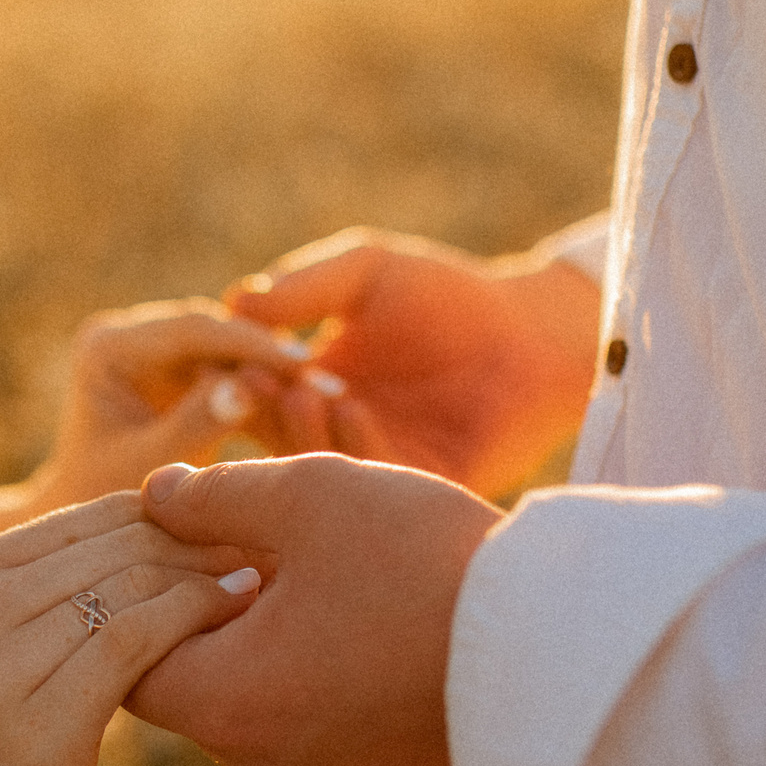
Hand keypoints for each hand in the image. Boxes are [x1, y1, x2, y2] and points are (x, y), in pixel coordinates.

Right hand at [0, 492, 262, 765]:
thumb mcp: (1, 654)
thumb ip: (55, 600)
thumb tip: (164, 547)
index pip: (96, 516)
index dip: (181, 516)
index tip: (245, 529)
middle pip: (119, 543)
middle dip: (206, 540)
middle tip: (278, 548)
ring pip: (130, 586)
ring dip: (209, 576)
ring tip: (265, 580)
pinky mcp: (37, 729)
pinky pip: (131, 644)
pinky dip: (193, 619)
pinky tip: (236, 619)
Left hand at [25, 298, 313, 513]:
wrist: (84, 533)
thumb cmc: (98, 507)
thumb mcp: (145, 468)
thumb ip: (192, 425)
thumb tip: (246, 387)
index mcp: (108, 347)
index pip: (191, 331)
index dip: (250, 346)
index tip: (303, 366)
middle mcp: (132, 336)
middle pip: (217, 334)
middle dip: (272, 359)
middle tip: (332, 384)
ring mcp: (158, 351)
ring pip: (232, 352)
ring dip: (279, 376)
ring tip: (335, 398)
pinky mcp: (182, 374)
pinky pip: (235, 374)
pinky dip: (269, 394)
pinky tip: (318, 411)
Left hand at [125, 456, 499, 765]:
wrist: (566, 651)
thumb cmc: (427, 563)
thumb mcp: (311, 496)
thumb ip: (213, 495)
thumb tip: (153, 496)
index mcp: (226, 705)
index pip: (130, 662)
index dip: (152, 598)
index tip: (199, 549)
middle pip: (199, 691)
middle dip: (222, 624)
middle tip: (272, 559)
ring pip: (267, 716)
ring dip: (282, 658)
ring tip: (339, 594)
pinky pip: (329, 742)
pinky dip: (336, 694)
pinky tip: (384, 637)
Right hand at [232, 230, 602, 498]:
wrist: (537, 337)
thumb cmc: (452, 294)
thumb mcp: (369, 274)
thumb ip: (307, 286)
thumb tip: (234, 302)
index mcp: (308, 385)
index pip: (247, 391)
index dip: (233, 375)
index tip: (227, 352)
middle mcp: (330, 434)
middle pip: (268, 436)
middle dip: (256, 410)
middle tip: (255, 381)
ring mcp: (369, 466)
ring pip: (313, 466)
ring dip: (299, 429)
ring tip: (302, 390)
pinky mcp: (412, 492)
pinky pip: (370, 483)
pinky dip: (354, 446)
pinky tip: (353, 407)